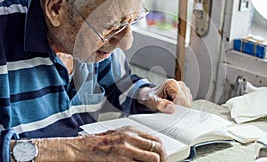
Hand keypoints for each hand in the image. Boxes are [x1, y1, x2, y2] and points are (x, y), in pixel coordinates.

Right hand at [29, 126, 166, 161]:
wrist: (80, 148)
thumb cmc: (97, 143)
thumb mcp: (117, 135)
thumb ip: (132, 139)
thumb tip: (145, 147)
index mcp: (130, 131)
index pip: (154, 138)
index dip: (161, 149)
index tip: (161, 156)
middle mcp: (130, 138)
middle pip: (157, 147)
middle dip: (162, 158)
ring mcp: (126, 149)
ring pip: (153, 158)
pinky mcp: (121, 160)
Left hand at [138, 79, 191, 112]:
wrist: (150, 96)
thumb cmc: (151, 98)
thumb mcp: (152, 101)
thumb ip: (161, 105)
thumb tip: (172, 109)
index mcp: (172, 84)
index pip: (181, 99)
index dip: (176, 107)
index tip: (168, 108)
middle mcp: (180, 85)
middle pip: (186, 102)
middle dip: (178, 108)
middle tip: (167, 107)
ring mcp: (184, 90)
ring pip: (188, 104)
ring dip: (180, 108)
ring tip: (169, 105)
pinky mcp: (186, 95)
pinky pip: (187, 105)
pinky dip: (181, 108)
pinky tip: (173, 105)